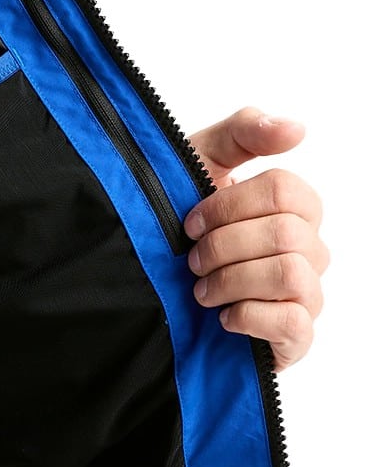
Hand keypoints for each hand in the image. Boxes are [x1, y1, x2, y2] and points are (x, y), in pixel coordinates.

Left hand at [183, 107, 328, 372]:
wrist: (157, 292)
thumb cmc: (184, 224)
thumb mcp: (200, 165)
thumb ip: (243, 133)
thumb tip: (296, 128)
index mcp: (293, 209)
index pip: (284, 190)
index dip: (230, 205)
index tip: (191, 223)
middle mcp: (309, 250)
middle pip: (285, 233)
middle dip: (224, 246)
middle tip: (192, 260)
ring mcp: (307, 294)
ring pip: (290, 274)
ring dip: (232, 280)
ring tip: (201, 291)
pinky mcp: (296, 338)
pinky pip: (294, 322)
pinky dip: (249, 316)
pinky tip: (223, 317)